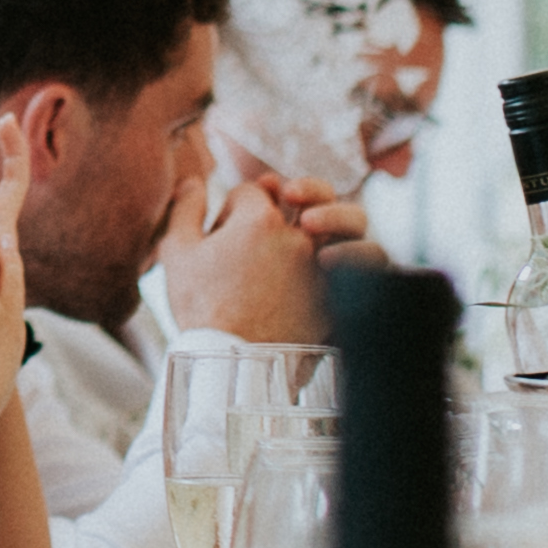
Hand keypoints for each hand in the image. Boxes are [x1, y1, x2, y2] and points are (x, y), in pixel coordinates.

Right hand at [162, 164, 363, 344]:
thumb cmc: (201, 310)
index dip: (233, 208)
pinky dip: (361, 256)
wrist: (232, 366)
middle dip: (297, 192)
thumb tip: (194, 180)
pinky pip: (370, 264)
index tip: (221, 235)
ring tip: (316, 229)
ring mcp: (325, 265)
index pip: (253, 192)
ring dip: (337, 217)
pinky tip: (340, 259)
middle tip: (280, 209)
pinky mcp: (341, 293)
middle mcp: (300, 236)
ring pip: (350, 221)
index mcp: (259, 220)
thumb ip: (186, 209)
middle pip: (311, 194)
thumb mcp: (177, 253)